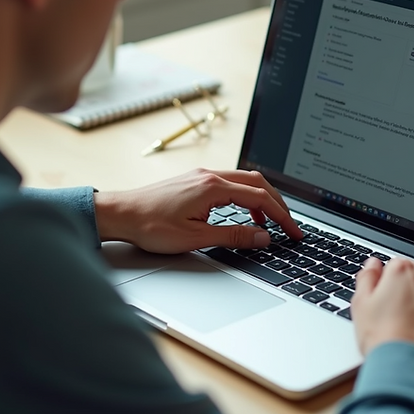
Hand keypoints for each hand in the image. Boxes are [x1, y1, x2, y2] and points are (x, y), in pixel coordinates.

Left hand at [93, 168, 303, 253]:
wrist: (119, 214)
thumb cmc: (150, 225)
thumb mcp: (196, 237)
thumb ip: (233, 236)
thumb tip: (263, 237)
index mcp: (213, 187)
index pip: (261, 198)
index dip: (282, 217)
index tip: (294, 233)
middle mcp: (210, 175)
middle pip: (258, 183)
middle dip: (279, 205)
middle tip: (290, 226)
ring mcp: (201, 175)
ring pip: (245, 181)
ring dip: (262, 199)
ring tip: (270, 223)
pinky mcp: (194, 181)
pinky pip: (231, 183)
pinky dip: (246, 196)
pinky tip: (244, 213)